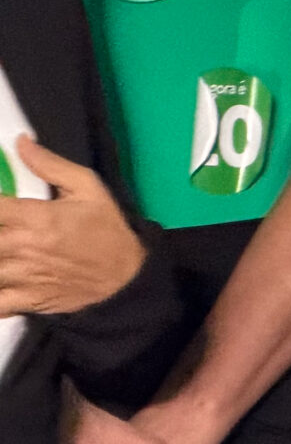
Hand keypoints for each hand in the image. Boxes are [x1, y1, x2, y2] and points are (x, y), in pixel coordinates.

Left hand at [0, 136, 144, 314]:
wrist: (126, 277)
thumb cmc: (106, 228)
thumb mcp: (88, 188)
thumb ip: (50, 165)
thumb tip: (21, 142)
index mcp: (34, 217)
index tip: (0, 201)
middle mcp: (21, 247)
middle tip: (6, 227)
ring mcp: (20, 277)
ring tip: (6, 248)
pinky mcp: (23, 301)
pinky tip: (3, 278)